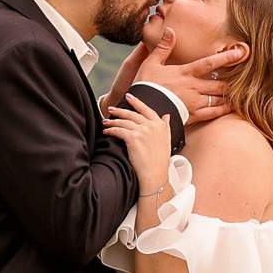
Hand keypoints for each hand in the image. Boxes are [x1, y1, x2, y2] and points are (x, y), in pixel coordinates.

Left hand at [104, 95, 175, 209]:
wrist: (155, 175)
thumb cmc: (160, 162)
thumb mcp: (167, 141)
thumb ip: (165, 127)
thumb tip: (166, 116)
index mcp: (160, 125)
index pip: (146, 109)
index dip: (136, 102)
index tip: (129, 97)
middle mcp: (152, 125)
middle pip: (132, 114)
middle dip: (119, 110)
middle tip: (111, 109)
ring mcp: (143, 131)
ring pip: (123, 122)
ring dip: (112, 121)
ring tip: (106, 122)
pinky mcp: (133, 138)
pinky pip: (118, 130)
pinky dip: (111, 130)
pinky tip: (106, 132)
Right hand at [115, 25, 243, 125]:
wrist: (141, 110)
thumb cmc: (145, 86)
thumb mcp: (151, 63)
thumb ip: (163, 47)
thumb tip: (171, 30)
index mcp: (185, 73)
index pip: (209, 63)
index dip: (226, 58)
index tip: (240, 52)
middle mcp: (193, 88)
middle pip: (219, 83)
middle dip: (234, 80)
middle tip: (248, 76)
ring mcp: (194, 103)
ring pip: (218, 98)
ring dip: (230, 94)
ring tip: (242, 91)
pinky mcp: (193, 116)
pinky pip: (213, 113)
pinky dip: (224, 109)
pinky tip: (232, 107)